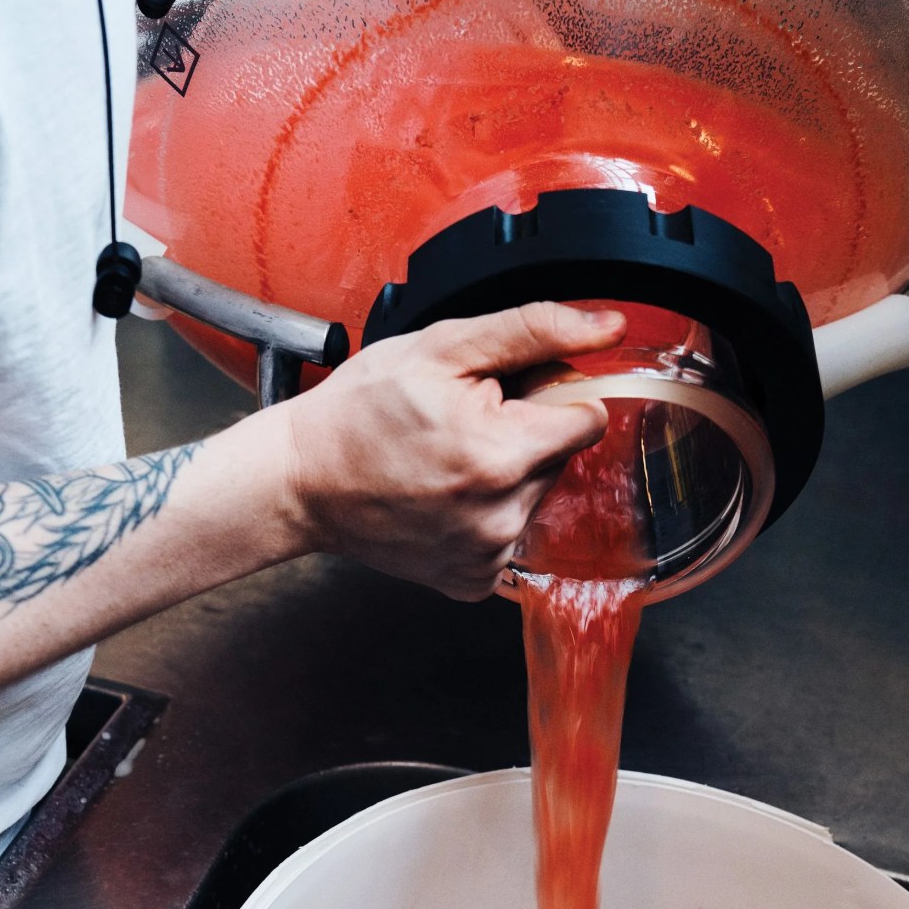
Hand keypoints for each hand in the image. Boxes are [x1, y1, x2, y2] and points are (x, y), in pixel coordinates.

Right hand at [278, 303, 624, 599]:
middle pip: (560, 457)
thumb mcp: (443, 347)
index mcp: (504, 454)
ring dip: (504, 473)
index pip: (588, 416)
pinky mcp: (474, 580)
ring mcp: (489, 555)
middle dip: (523, 431)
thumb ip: (534, 332)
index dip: (549, 393)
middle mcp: (504, 516)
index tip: (501, 391)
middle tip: (460, 422)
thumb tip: (608, 327)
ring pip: (535, 495)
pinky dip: (484, 513)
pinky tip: (440, 496)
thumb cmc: (359, 410)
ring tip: (443, 458)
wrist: (300, 480)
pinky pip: (507, 535)